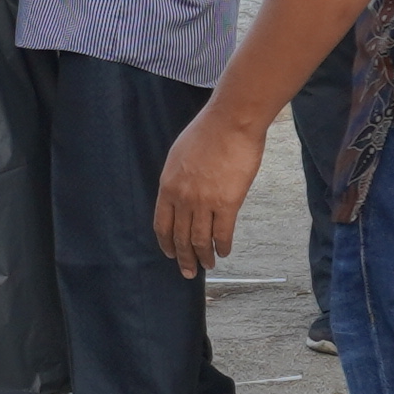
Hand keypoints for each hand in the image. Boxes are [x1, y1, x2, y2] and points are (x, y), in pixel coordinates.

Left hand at [155, 101, 265, 279]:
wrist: (231, 121)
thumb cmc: (208, 131)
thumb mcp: (180, 155)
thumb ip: (179, 178)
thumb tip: (184, 196)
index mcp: (168, 185)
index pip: (162, 223)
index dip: (166, 243)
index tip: (170, 254)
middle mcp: (183, 198)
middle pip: (180, 236)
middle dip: (184, 258)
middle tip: (188, 272)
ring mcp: (204, 202)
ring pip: (200, 239)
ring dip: (203, 257)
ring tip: (207, 266)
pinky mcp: (228, 203)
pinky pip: (222, 233)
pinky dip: (222, 246)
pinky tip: (223, 252)